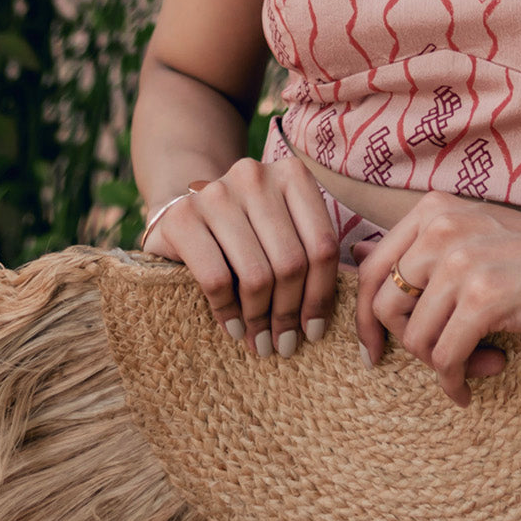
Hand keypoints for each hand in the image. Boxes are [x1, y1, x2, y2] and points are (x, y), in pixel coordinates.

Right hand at [141, 156, 339, 356]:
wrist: (182, 212)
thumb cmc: (246, 232)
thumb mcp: (284, 230)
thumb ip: (312, 253)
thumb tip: (338, 312)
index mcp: (293, 175)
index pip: (322, 245)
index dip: (321, 295)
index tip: (314, 331)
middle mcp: (255, 176)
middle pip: (291, 262)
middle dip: (289, 314)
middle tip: (285, 345)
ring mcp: (216, 193)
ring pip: (257, 274)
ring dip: (260, 319)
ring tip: (260, 343)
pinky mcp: (183, 217)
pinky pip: (216, 279)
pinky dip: (228, 312)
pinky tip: (234, 329)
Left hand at [353, 191, 520, 406]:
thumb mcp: (473, 235)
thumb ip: (419, 246)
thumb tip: (355, 255)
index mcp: (433, 212)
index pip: (371, 270)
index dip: (365, 318)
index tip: (375, 350)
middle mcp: (442, 230)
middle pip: (385, 307)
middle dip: (407, 345)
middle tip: (440, 359)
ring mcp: (463, 263)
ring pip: (416, 338)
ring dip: (440, 365)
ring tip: (475, 365)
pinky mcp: (487, 299)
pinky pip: (446, 357)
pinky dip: (454, 381)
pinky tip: (470, 387)